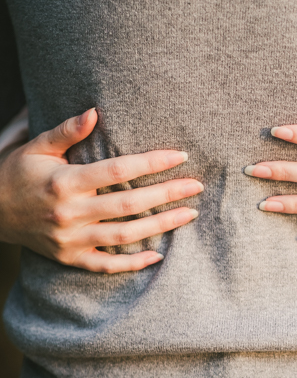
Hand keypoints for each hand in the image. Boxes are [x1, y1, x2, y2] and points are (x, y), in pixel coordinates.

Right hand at [0, 109, 202, 272]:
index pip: (117, 170)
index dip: (152, 163)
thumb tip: (96, 112)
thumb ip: (67, 131)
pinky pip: (106, 265)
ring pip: (124, 235)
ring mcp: (71, 239)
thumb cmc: (18, 173)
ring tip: (190, 213)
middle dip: (167, 194)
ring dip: (161, 226)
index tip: (180, 156)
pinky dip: (133, 263)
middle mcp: (69, 213)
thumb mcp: (37, 147)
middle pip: (129, 204)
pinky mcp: (70, 258)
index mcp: (65, 182)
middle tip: (197, 185)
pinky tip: (159, 255)